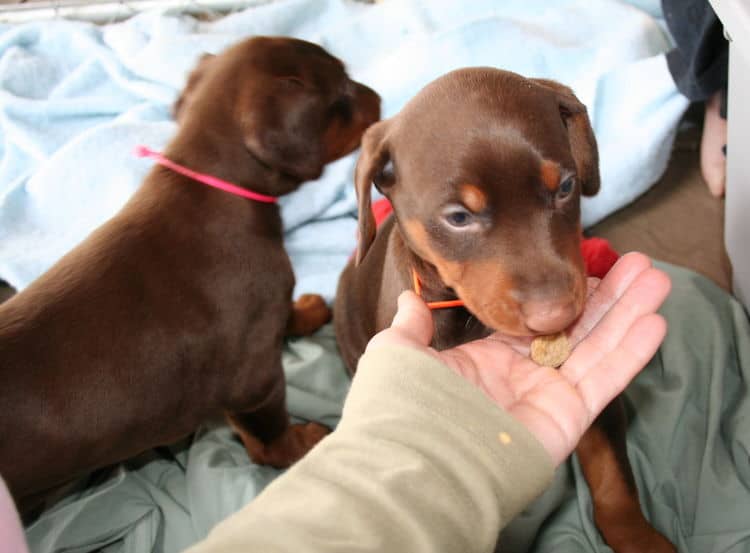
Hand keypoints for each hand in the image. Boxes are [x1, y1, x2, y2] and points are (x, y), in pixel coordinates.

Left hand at [365, 252, 670, 464]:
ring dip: (628, 313)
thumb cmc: (402, 405)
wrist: (417, 458)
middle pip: (575, 328)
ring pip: (597, 347)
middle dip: (607, 297)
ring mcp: (547, 396)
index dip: (560, 296)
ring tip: (654, 278)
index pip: (533, 321)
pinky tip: (653, 320)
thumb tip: (409, 299)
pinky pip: (605, 380)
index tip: (584, 267)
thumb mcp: (399, 352)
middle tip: (637, 264)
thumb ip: (412, 325)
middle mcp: (521, 376)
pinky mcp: (568, 416)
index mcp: (486, 360)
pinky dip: (630, 351)